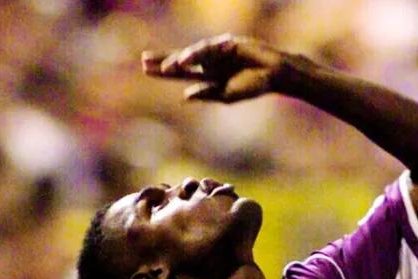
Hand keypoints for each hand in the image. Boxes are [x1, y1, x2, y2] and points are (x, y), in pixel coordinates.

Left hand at [142, 34, 287, 102]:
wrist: (273, 74)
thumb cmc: (253, 86)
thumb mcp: (226, 96)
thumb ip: (207, 94)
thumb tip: (185, 95)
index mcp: (209, 75)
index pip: (181, 72)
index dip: (164, 70)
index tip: (145, 69)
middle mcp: (209, 62)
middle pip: (182, 60)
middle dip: (163, 60)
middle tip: (143, 60)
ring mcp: (217, 52)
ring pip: (193, 56)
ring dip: (179, 62)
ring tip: (165, 69)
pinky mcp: (226, 43)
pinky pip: (208, 50)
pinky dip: (196, 56)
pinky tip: (185, 63)